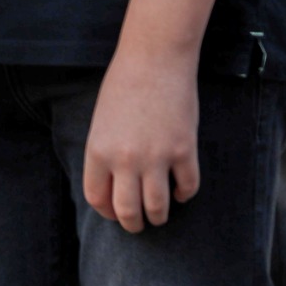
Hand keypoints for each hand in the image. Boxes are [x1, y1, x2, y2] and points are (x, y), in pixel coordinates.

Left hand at [84, 47, 200, 231]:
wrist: (154, 61)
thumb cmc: (122, 86)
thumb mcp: (101, 122)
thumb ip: (105, 153)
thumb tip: (114, 186)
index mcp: (98, 150)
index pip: (97, 198)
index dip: (106, 211)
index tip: (114, 212)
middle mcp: (125, 159)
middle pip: (128, 212)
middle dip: (133, 224)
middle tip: (138, 225)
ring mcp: (156, 157)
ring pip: (158, 208)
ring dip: (159, 216)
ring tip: (159, 214)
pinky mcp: (185, 151)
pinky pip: (188, 188)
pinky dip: (185, 194)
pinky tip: (181, 191)